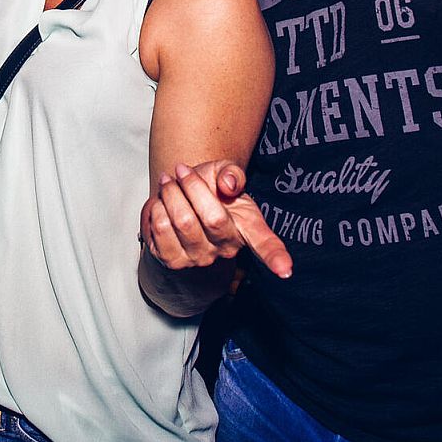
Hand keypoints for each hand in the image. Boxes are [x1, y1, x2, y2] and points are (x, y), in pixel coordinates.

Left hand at [140, 161, 292, 277]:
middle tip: (181, 171)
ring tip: (169, 184)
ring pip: (181, 221)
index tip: (286, 271)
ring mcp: (199, 259)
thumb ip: (231, 172)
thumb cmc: (208, 187)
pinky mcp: (172, 261)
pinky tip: (161, 204)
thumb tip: (229, 185)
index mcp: (246, 228)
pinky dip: (156, 208)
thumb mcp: (223, 172)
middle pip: (211, 218)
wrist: (178, 200)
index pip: (264, 244)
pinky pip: (160, 229)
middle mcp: (226, 249)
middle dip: (190, 185)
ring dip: (169, 193)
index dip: (276, 256)